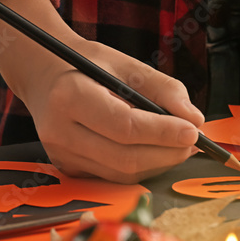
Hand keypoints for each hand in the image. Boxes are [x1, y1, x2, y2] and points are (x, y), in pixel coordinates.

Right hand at [0, 0, 204, 182]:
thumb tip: (194, 119)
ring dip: (159, 163)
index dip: (163, 132)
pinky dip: (142, 167)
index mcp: (70, 96)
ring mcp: (61, 155)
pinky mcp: (68, 168)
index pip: (124, 126)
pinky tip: (157, 151)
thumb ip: (164, 88)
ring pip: (122, 173)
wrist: (45, 75)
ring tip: (180, 145)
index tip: (193, 131)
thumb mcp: (127, 64)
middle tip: (193, 141)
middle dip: (167, 153)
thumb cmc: (89, 66)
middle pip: (125, 157)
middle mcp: (59, 131)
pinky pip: (114, 176)